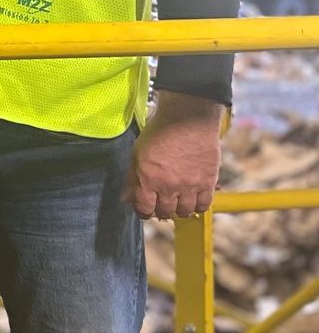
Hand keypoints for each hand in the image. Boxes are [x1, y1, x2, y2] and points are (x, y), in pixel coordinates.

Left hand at [127, 92, 225, 219]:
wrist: (188, 119)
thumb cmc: (160, 133)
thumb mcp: (137, 153)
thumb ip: (132, 179)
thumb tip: (126, 199)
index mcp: (149, 180)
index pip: (145, 209)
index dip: (143, 212)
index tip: (145, 209)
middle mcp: (169, 186)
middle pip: (165, 212)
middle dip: (161, 211)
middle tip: (162, 203)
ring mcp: (190, 186)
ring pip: (185, 211)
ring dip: (180, 209)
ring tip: (178, 200)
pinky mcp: (208, 182)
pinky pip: (205, 205)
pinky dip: (199, 206)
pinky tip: (194, 199)